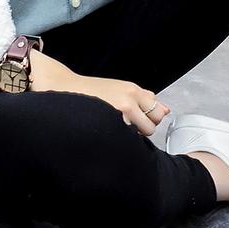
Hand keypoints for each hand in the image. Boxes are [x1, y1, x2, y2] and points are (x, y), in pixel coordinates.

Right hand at [28, 49, 170, 136]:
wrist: (62, 88)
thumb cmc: (90, 91)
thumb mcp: (120, 88)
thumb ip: (143, 98)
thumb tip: (166, 110)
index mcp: (133, 90)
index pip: (159, 112)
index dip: (149, 119)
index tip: (137, 121)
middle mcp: (129, 99)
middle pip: (152, 126)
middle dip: (141, 129)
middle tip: (122, 126)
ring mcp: (119, 112)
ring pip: (140, 135)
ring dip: (131, 136)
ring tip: (113, 129)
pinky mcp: (108, 122)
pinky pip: (126, 139)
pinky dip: (121, 140)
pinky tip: (108, 133)